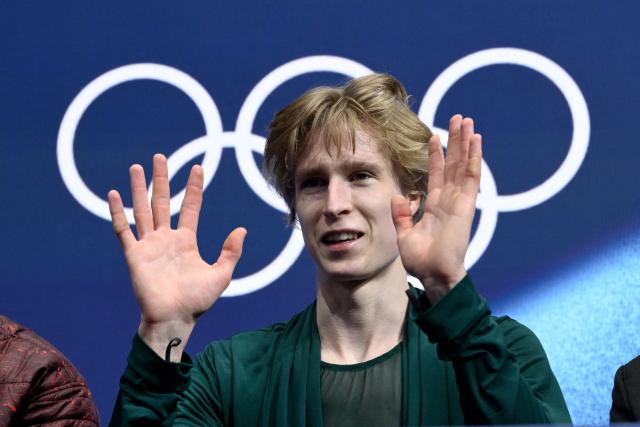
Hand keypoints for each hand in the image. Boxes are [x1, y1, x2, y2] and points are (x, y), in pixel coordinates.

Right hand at [108, 154, 245, 357]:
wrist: (175, 319)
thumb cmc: (197, 301)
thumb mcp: (221, 274)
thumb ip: (230, 252)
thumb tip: (241, 229)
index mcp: (186, 241)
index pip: (190, 207)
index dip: (193, 187)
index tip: (198, 167)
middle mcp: (166, 239)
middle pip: (162, 201)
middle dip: (162, 179)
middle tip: (160, 157)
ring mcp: (149, 245)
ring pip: (142, 210)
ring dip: (139, 189)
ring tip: (137, 167)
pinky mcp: (134, 255)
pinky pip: (124, 230)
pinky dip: (118, 212)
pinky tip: (113, 194)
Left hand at [392, 115, 481, 301]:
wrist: (433, 275)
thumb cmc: (420, 261)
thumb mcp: (403, 234)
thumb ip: (401, 214)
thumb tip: (399, 196)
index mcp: (434, 206)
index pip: (436, 174)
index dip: (435, 155)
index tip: (433, 136)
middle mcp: (448, 200)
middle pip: (453, 164)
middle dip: (455, 141)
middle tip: (457, 119)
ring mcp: (458, 202)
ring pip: (464, 165)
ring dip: (465, 143)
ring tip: (467, 122)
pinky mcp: (465, 206)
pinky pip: (471, 178)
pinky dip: (474, 159)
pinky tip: (476, 141)